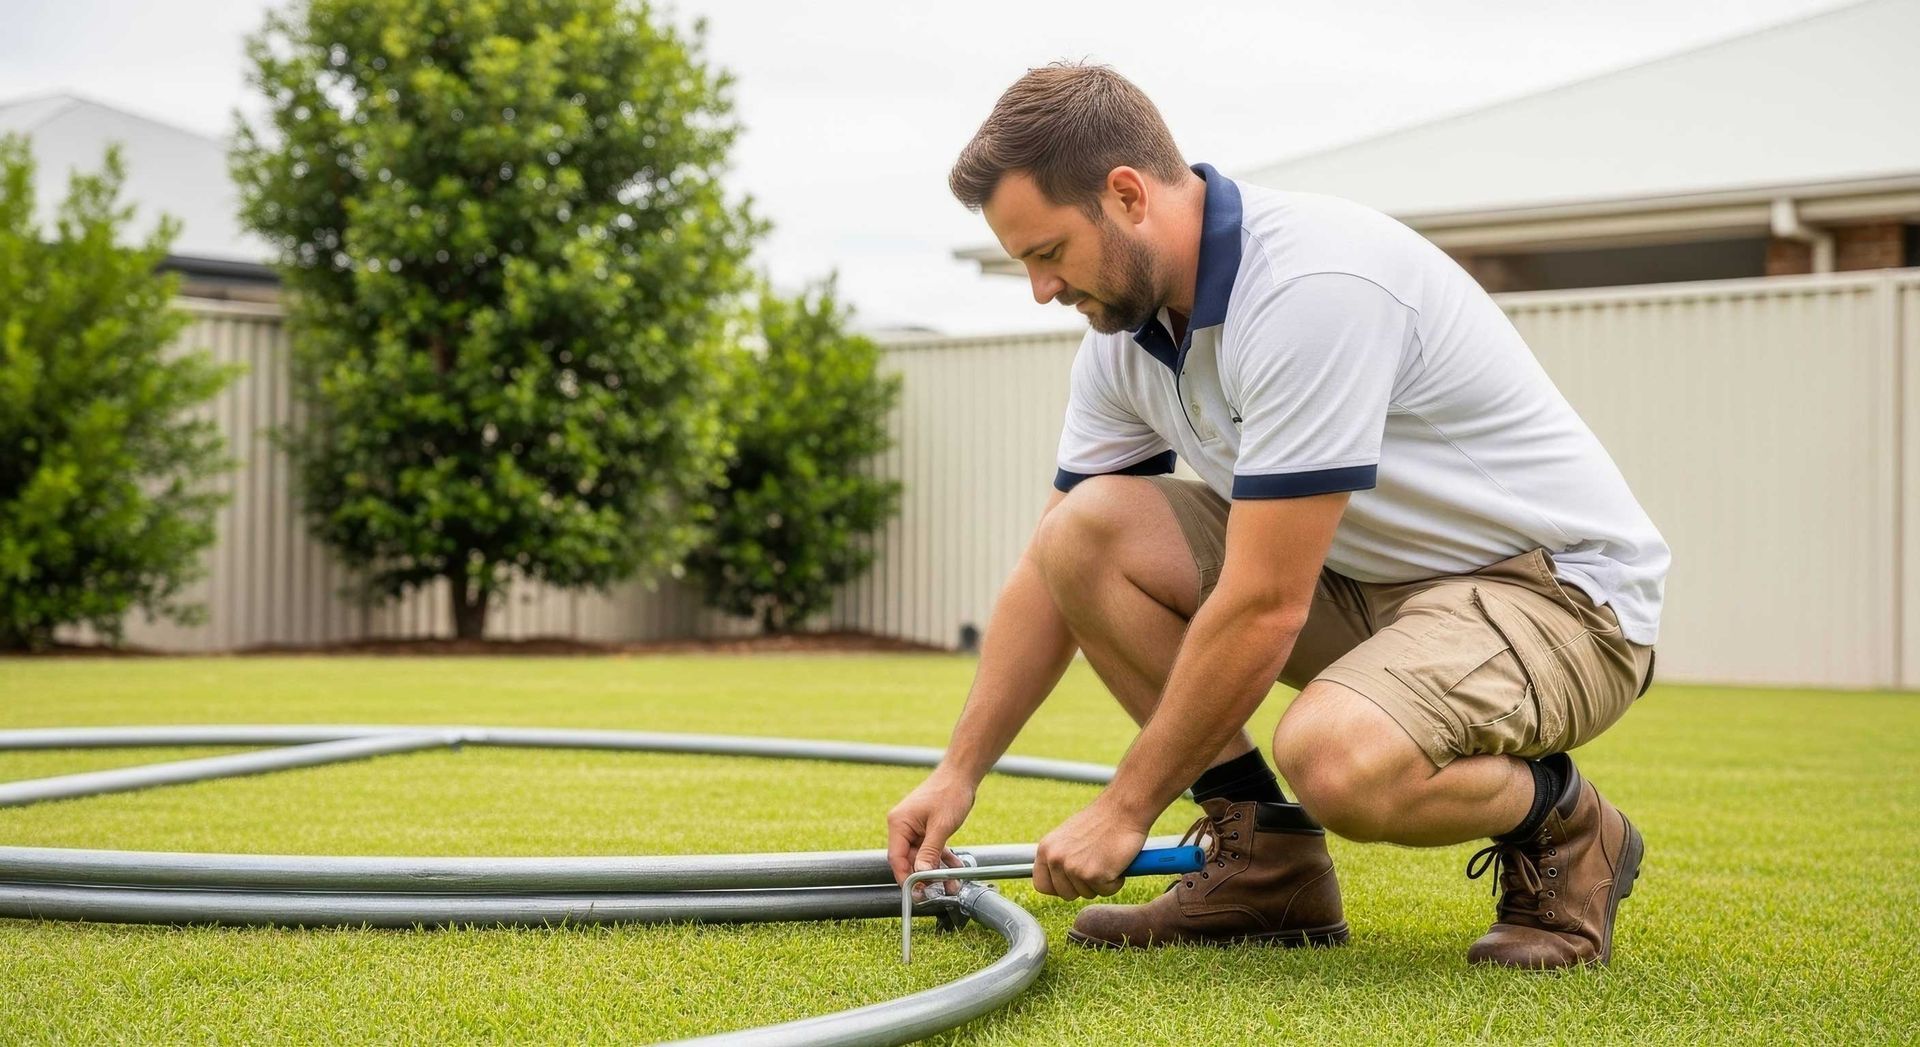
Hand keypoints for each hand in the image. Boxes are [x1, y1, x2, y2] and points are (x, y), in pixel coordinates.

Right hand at [886, 770, 976, 898]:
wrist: (961, 774)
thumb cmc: (949, 793)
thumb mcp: (941, 826)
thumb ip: (929, 852)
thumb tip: (920, 874)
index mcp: (899, 824)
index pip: (896, 858)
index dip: (905, 878)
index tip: (916, 894)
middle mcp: (903, 827)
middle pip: (909, 860)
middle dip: (924, 877)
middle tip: (938, 892)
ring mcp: (915, 828)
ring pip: (922, 858)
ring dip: (936, 871)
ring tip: (952, 884)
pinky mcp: (926, 829)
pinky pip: (931, 850)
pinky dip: (942, 860)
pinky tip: (955, 870)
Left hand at [1032, 799, 1149, 899]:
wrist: (1123, 810)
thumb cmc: (1101, 821)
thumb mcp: (1068, 837)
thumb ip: (1059, 856)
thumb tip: (1056, 879)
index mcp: (1046, 849)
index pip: (1041, 885)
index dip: (1059, 887)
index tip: (1072, 882)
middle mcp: (1055, 859)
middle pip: (1065, 894)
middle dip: (1083, 886)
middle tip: (1096, 865)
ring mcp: (1073, 868)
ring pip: (1087, 894)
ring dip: (1101, 882)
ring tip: (1107, 859)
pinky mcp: (1094, 875)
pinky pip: (1106, 892)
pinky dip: (1115, 882)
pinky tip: (1116, 862)